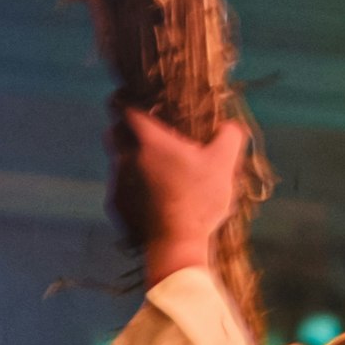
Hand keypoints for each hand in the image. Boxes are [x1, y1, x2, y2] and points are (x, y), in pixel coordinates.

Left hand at [119, 110, 252, 283]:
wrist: (176, 245)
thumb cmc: (199, 199)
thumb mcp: (224, 163)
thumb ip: (230, 136)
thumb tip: (231, 126)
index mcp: (148, 140)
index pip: (122, 106)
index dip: (127, 99)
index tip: (137, 99)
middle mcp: (125, 157)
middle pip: (113, 132)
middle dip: (125, 128)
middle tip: (149, 135)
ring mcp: (117, 183)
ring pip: (117, 161)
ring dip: (131, 160)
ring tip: (157, 171)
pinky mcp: (116, 207)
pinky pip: (120, 188)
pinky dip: (133, 188)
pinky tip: (153, 198)